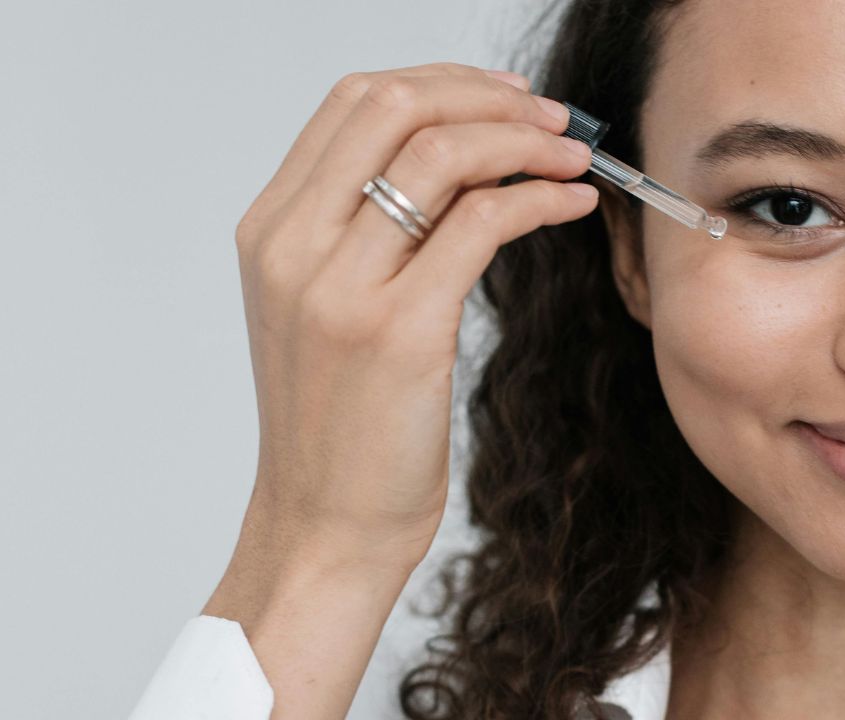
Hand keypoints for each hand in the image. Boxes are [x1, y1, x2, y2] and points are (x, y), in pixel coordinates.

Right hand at [232, 62, 596, 576]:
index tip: (501, 96)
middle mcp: (291, 246)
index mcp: (270, 232)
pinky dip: (540, 198)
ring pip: (441, 156)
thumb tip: (455, 160)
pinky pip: (482, 223)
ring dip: (524, 140)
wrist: (324, 524)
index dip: (439, 81)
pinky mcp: (398, 331)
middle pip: (394, 107)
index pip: (351, 102)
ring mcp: (339, 288)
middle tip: (548, 116)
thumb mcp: (325, 310)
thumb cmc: (338, 423)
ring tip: (573, 155)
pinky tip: (572, 203)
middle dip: (486, 96)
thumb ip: (364, 231)